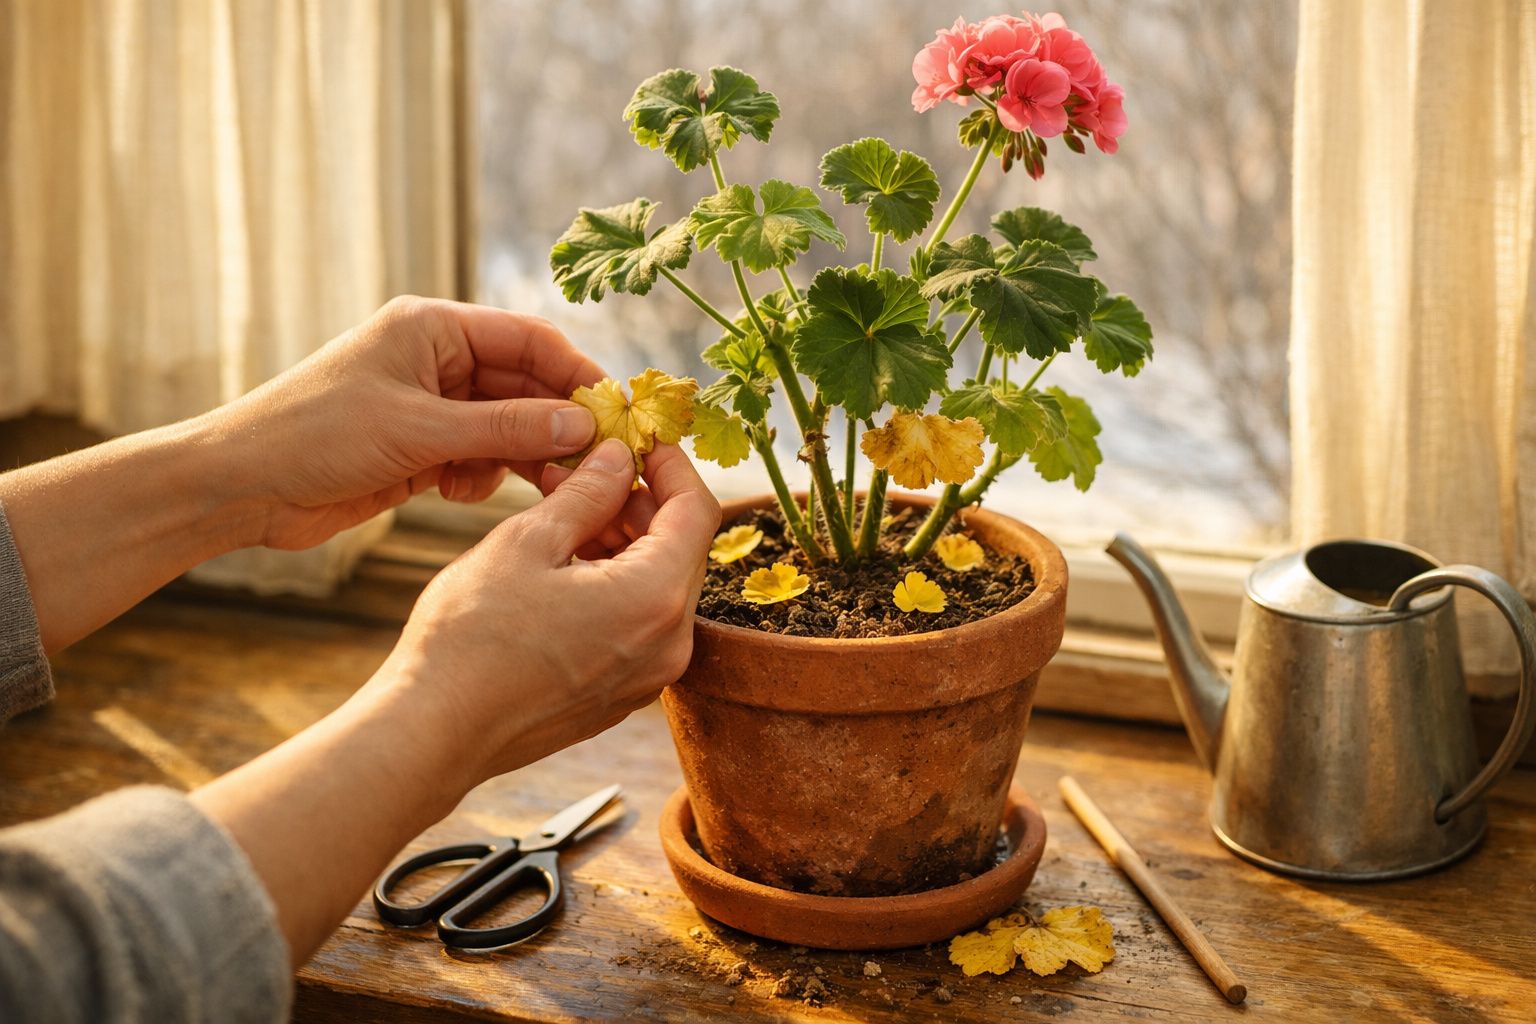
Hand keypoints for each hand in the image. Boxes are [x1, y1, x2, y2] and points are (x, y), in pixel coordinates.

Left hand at [214, 296, 608, 549]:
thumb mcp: (419, 430)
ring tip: (541, 488)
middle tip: (594, 464)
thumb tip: (581, 426)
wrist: (241, 486)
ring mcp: (428, 406)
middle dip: (555, 424)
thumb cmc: (315, 435)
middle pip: (524, 386)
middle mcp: (436, 360)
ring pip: (505, 427)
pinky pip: (478, 458)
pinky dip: (480, 477)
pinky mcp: (419, 448)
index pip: (529, 339)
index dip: (576, 373)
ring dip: (521, 458)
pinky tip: (458, 493)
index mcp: (433, 328)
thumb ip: (504, 429)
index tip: (615, 413)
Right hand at [370, 437, 720, 781]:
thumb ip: (586, 494)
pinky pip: (638, 622)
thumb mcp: (527, 542)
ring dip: (625, 541)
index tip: (640, 438)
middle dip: (642, 502)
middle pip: (682, 549)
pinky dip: (616, 583)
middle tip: (589, 469)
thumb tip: (617, 458)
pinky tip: (565, 562)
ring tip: (565, 511)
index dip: (672, 465)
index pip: (697, 511)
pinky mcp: (621, 695)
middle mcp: (669, 644)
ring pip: (658, 586)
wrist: (434, 731)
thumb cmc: (471, 636)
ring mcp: (648, 676)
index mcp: (656, 599)